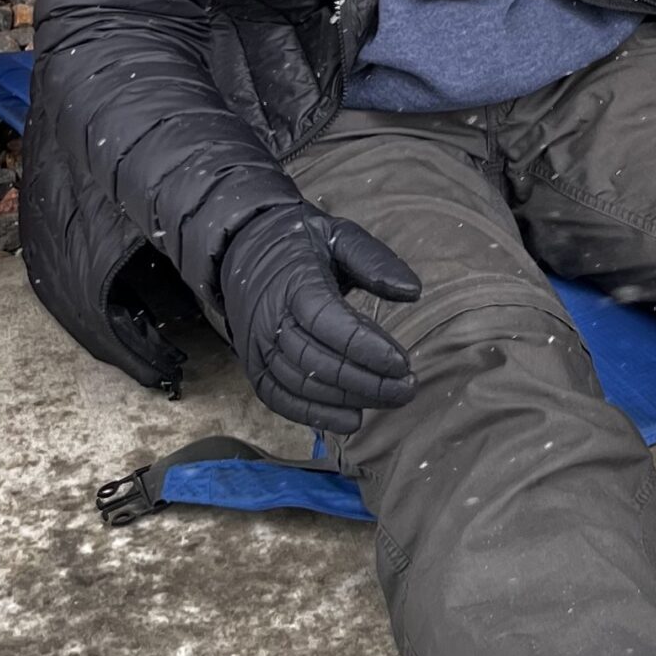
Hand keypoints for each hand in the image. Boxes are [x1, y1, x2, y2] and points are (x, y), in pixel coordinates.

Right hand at [213, 203, 421, 430]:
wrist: (242, 249)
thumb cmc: (300, 243)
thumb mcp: (338, 235)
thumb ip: (374, 260)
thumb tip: (412, 291)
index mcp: (294, 283)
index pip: (329, 322)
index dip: (366, 348)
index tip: (403, 363)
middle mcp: (270, 320)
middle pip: (318, 361)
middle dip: (367, 381)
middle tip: (408, 387)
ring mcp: (258, 348)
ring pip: (302, 384)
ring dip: (349, 399)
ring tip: (391, 399)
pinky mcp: (254, 368)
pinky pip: (280, 400)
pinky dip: (315, 416)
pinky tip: (352, 420)